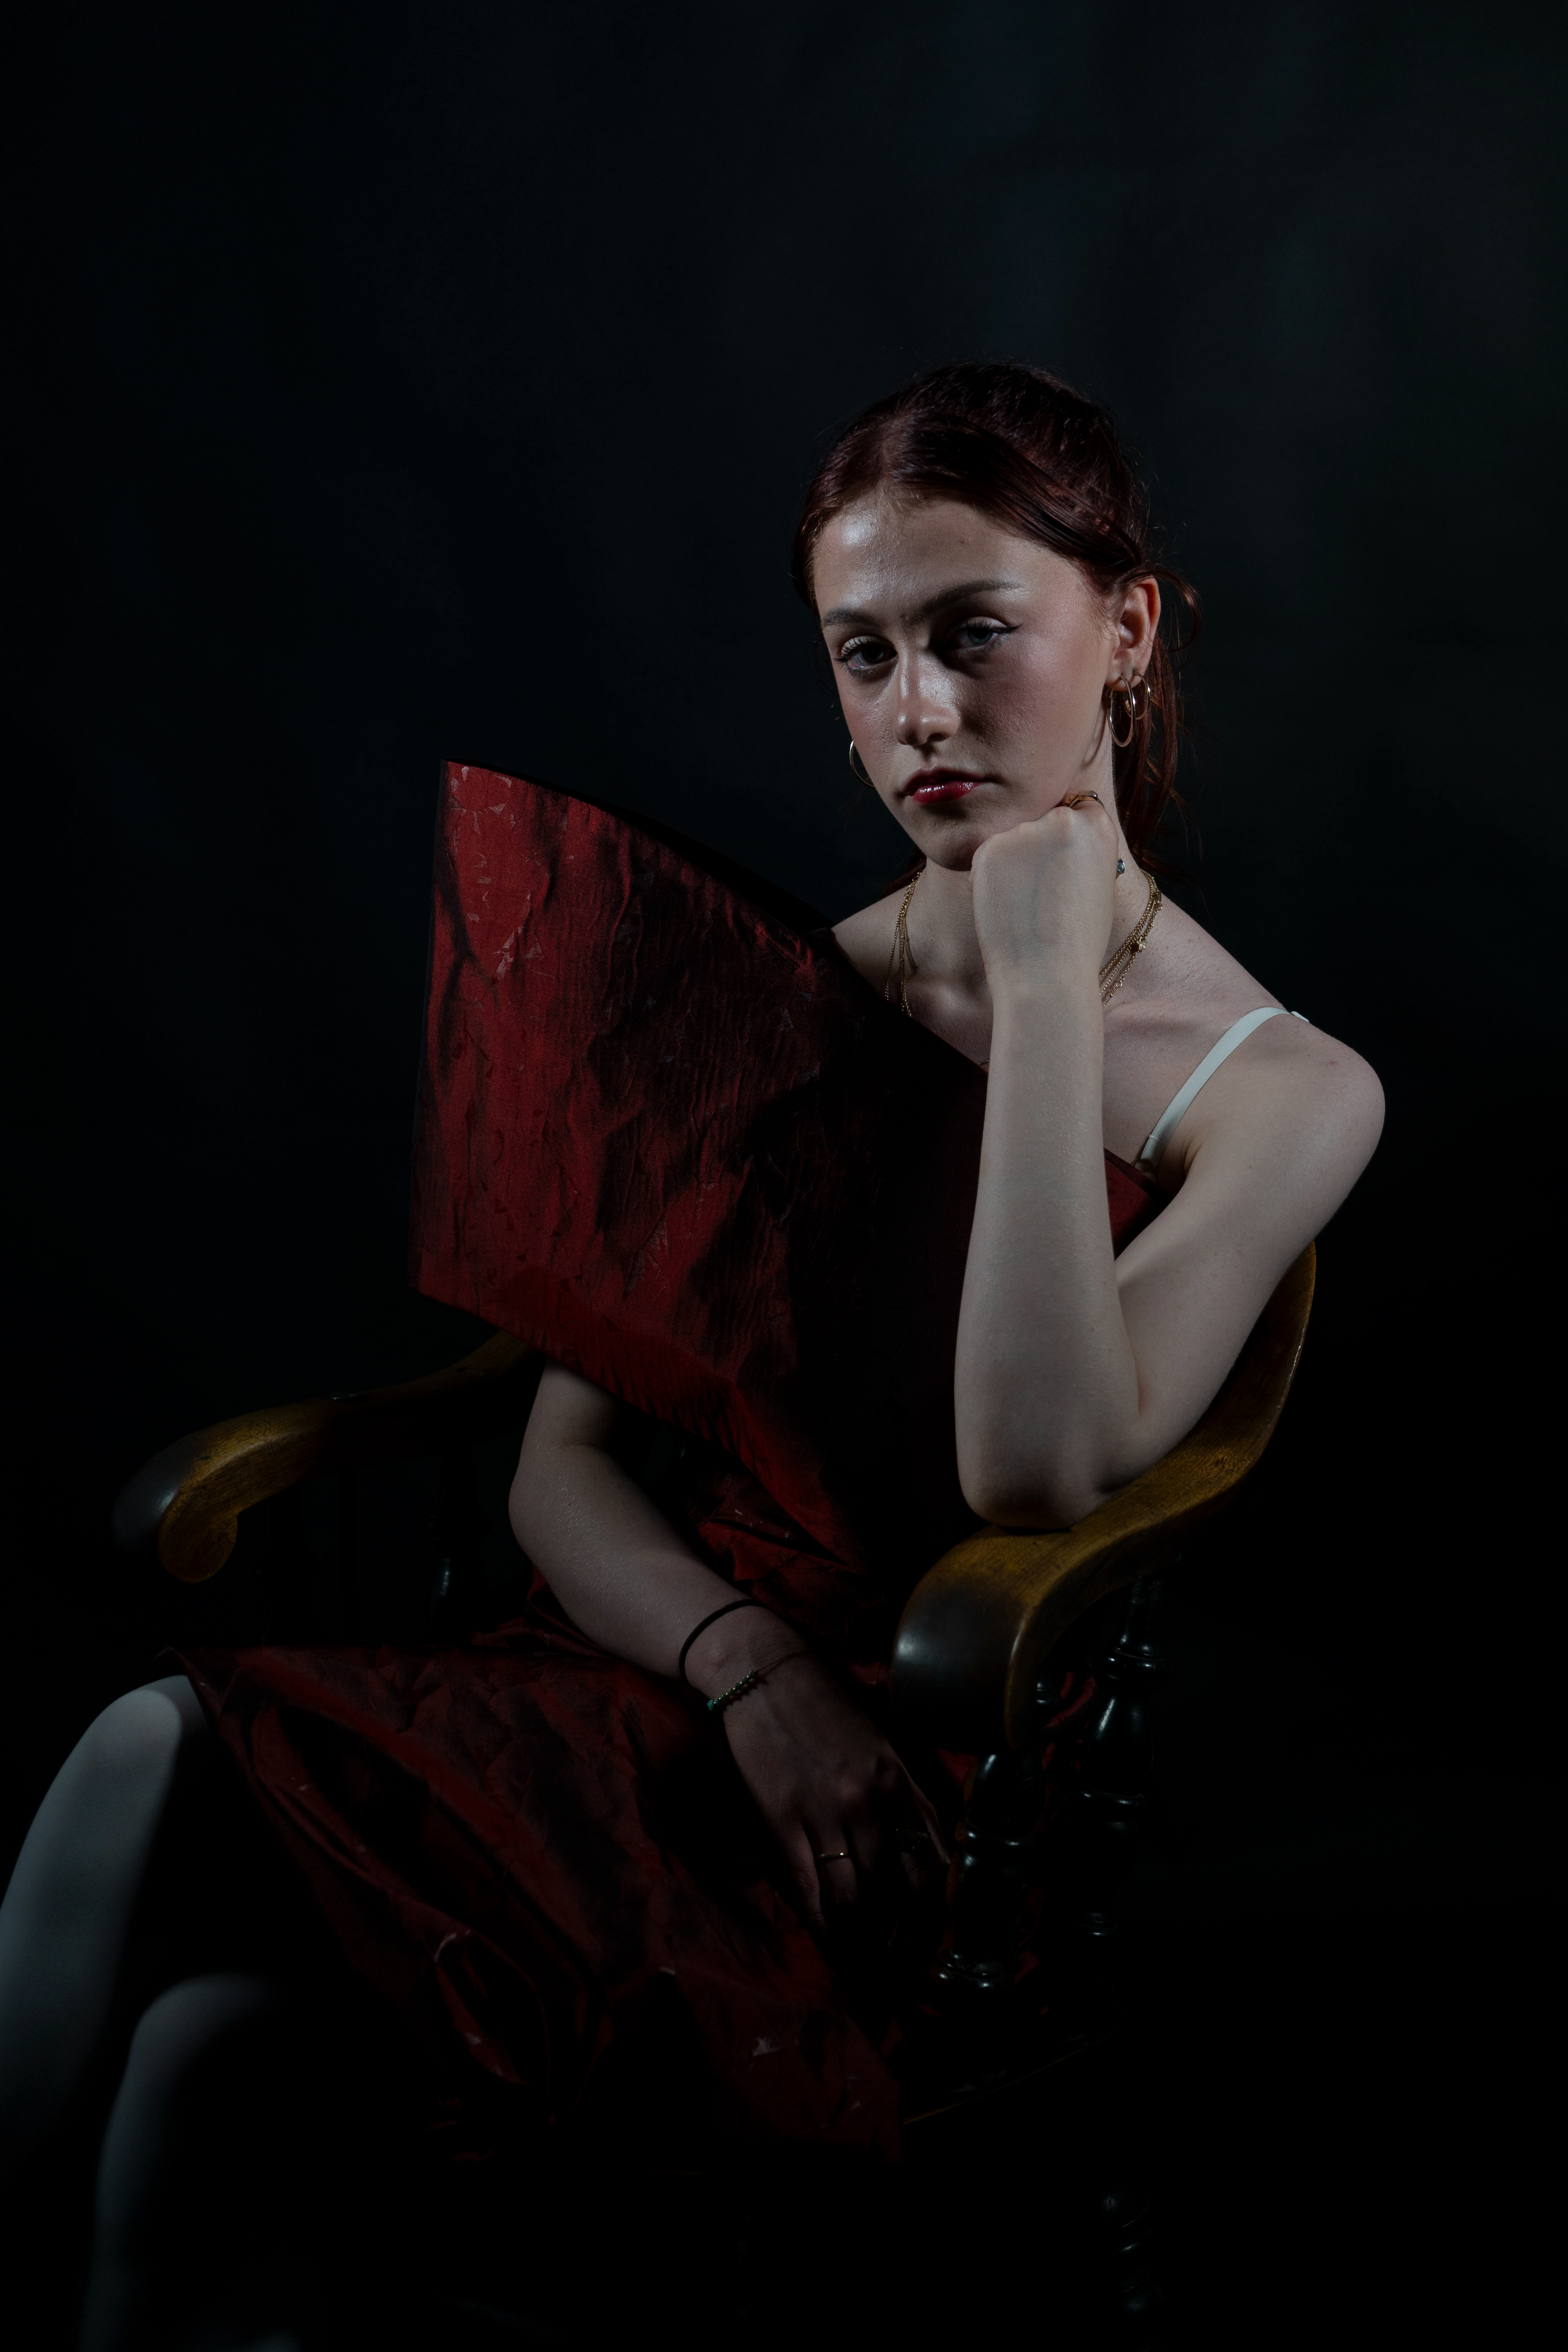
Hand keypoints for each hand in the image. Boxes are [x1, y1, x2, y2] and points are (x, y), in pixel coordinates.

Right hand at [705, 1644, 947, 1930]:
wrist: (763, 1673)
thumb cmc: (824, 1707)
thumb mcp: (880, 1743)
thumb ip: (906, 1793)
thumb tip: (932, 1846)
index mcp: (896, 1779)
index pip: (931, 1860)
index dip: (935, 1906)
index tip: (929, 1930)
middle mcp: (867, 1800)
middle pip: (895, 1888)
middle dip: (900, 1931)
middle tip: (897, 1955)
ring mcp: (823, 1811)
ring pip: (852, 1896)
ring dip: (859, 1933)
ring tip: (862, 1950)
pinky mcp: (781, 1818)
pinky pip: (807, 1887)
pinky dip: (820, 1920)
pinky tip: (826, 1934)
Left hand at [970, 791, 1119, 994]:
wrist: (1046, 974)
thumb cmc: (1077, 940)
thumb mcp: (1097, 884)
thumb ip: (1081, 850)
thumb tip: (1055, 835)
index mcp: (1097, 825)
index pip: (1079, 810)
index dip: (1070, 841)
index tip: (1067, 866)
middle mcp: (1061, 819)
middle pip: (1044, 821)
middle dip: (1041, 848)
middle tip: (1045, 892)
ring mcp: (1021, 832)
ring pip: (1015, 838)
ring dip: (1016, 861)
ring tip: (1028, 904)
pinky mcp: (987, 850)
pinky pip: (990, 854)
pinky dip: (993, 876)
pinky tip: (1007, 905)